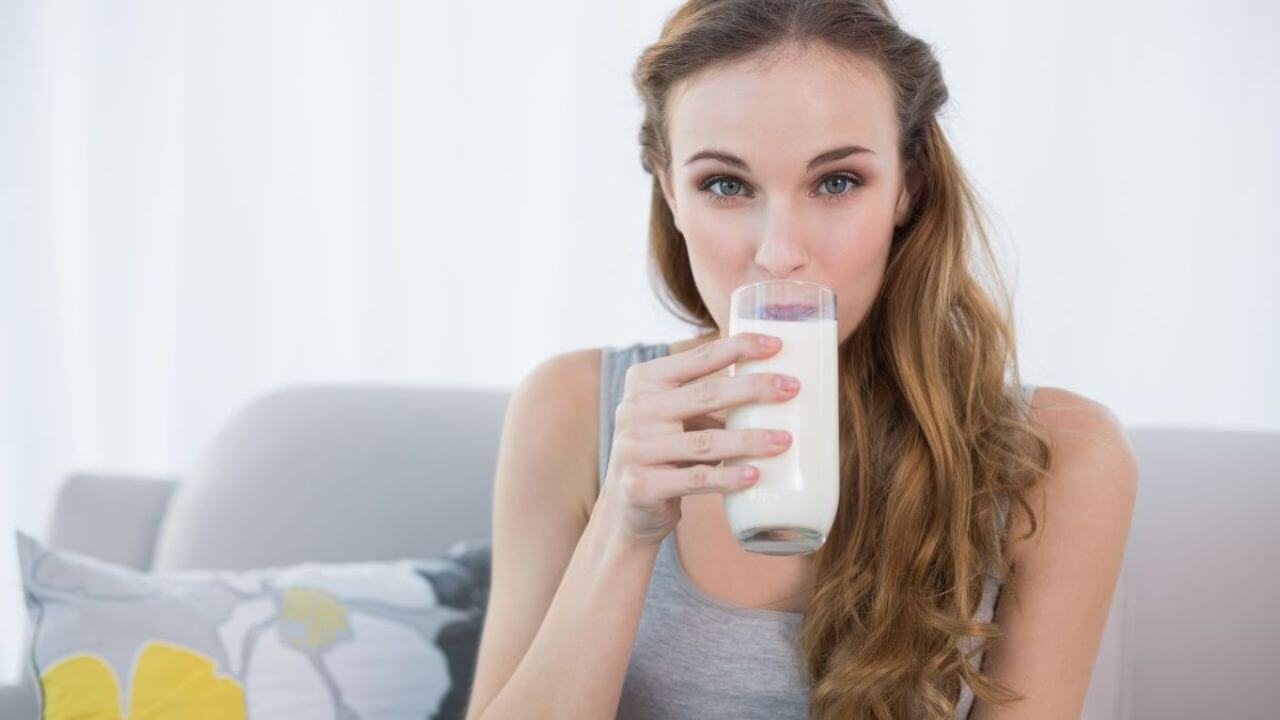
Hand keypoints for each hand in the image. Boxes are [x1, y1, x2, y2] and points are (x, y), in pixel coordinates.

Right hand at [598, 332, 800, 546]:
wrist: (628, 508)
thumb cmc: (666, 453)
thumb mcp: (676, 417)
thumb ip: (707, 398)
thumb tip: (775, 381)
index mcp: (644, 382)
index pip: (698, 358)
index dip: (739, 348)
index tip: (777, 344)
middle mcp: (635, 410)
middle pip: (706, 394)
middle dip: (754, 389)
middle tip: (793, 388)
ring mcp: (635, 449)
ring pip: (705, 441)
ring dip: (750, 439)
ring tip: (785, 440)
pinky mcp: (642, 486)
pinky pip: (695, 479)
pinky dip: (728, 477)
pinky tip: (756, 474)